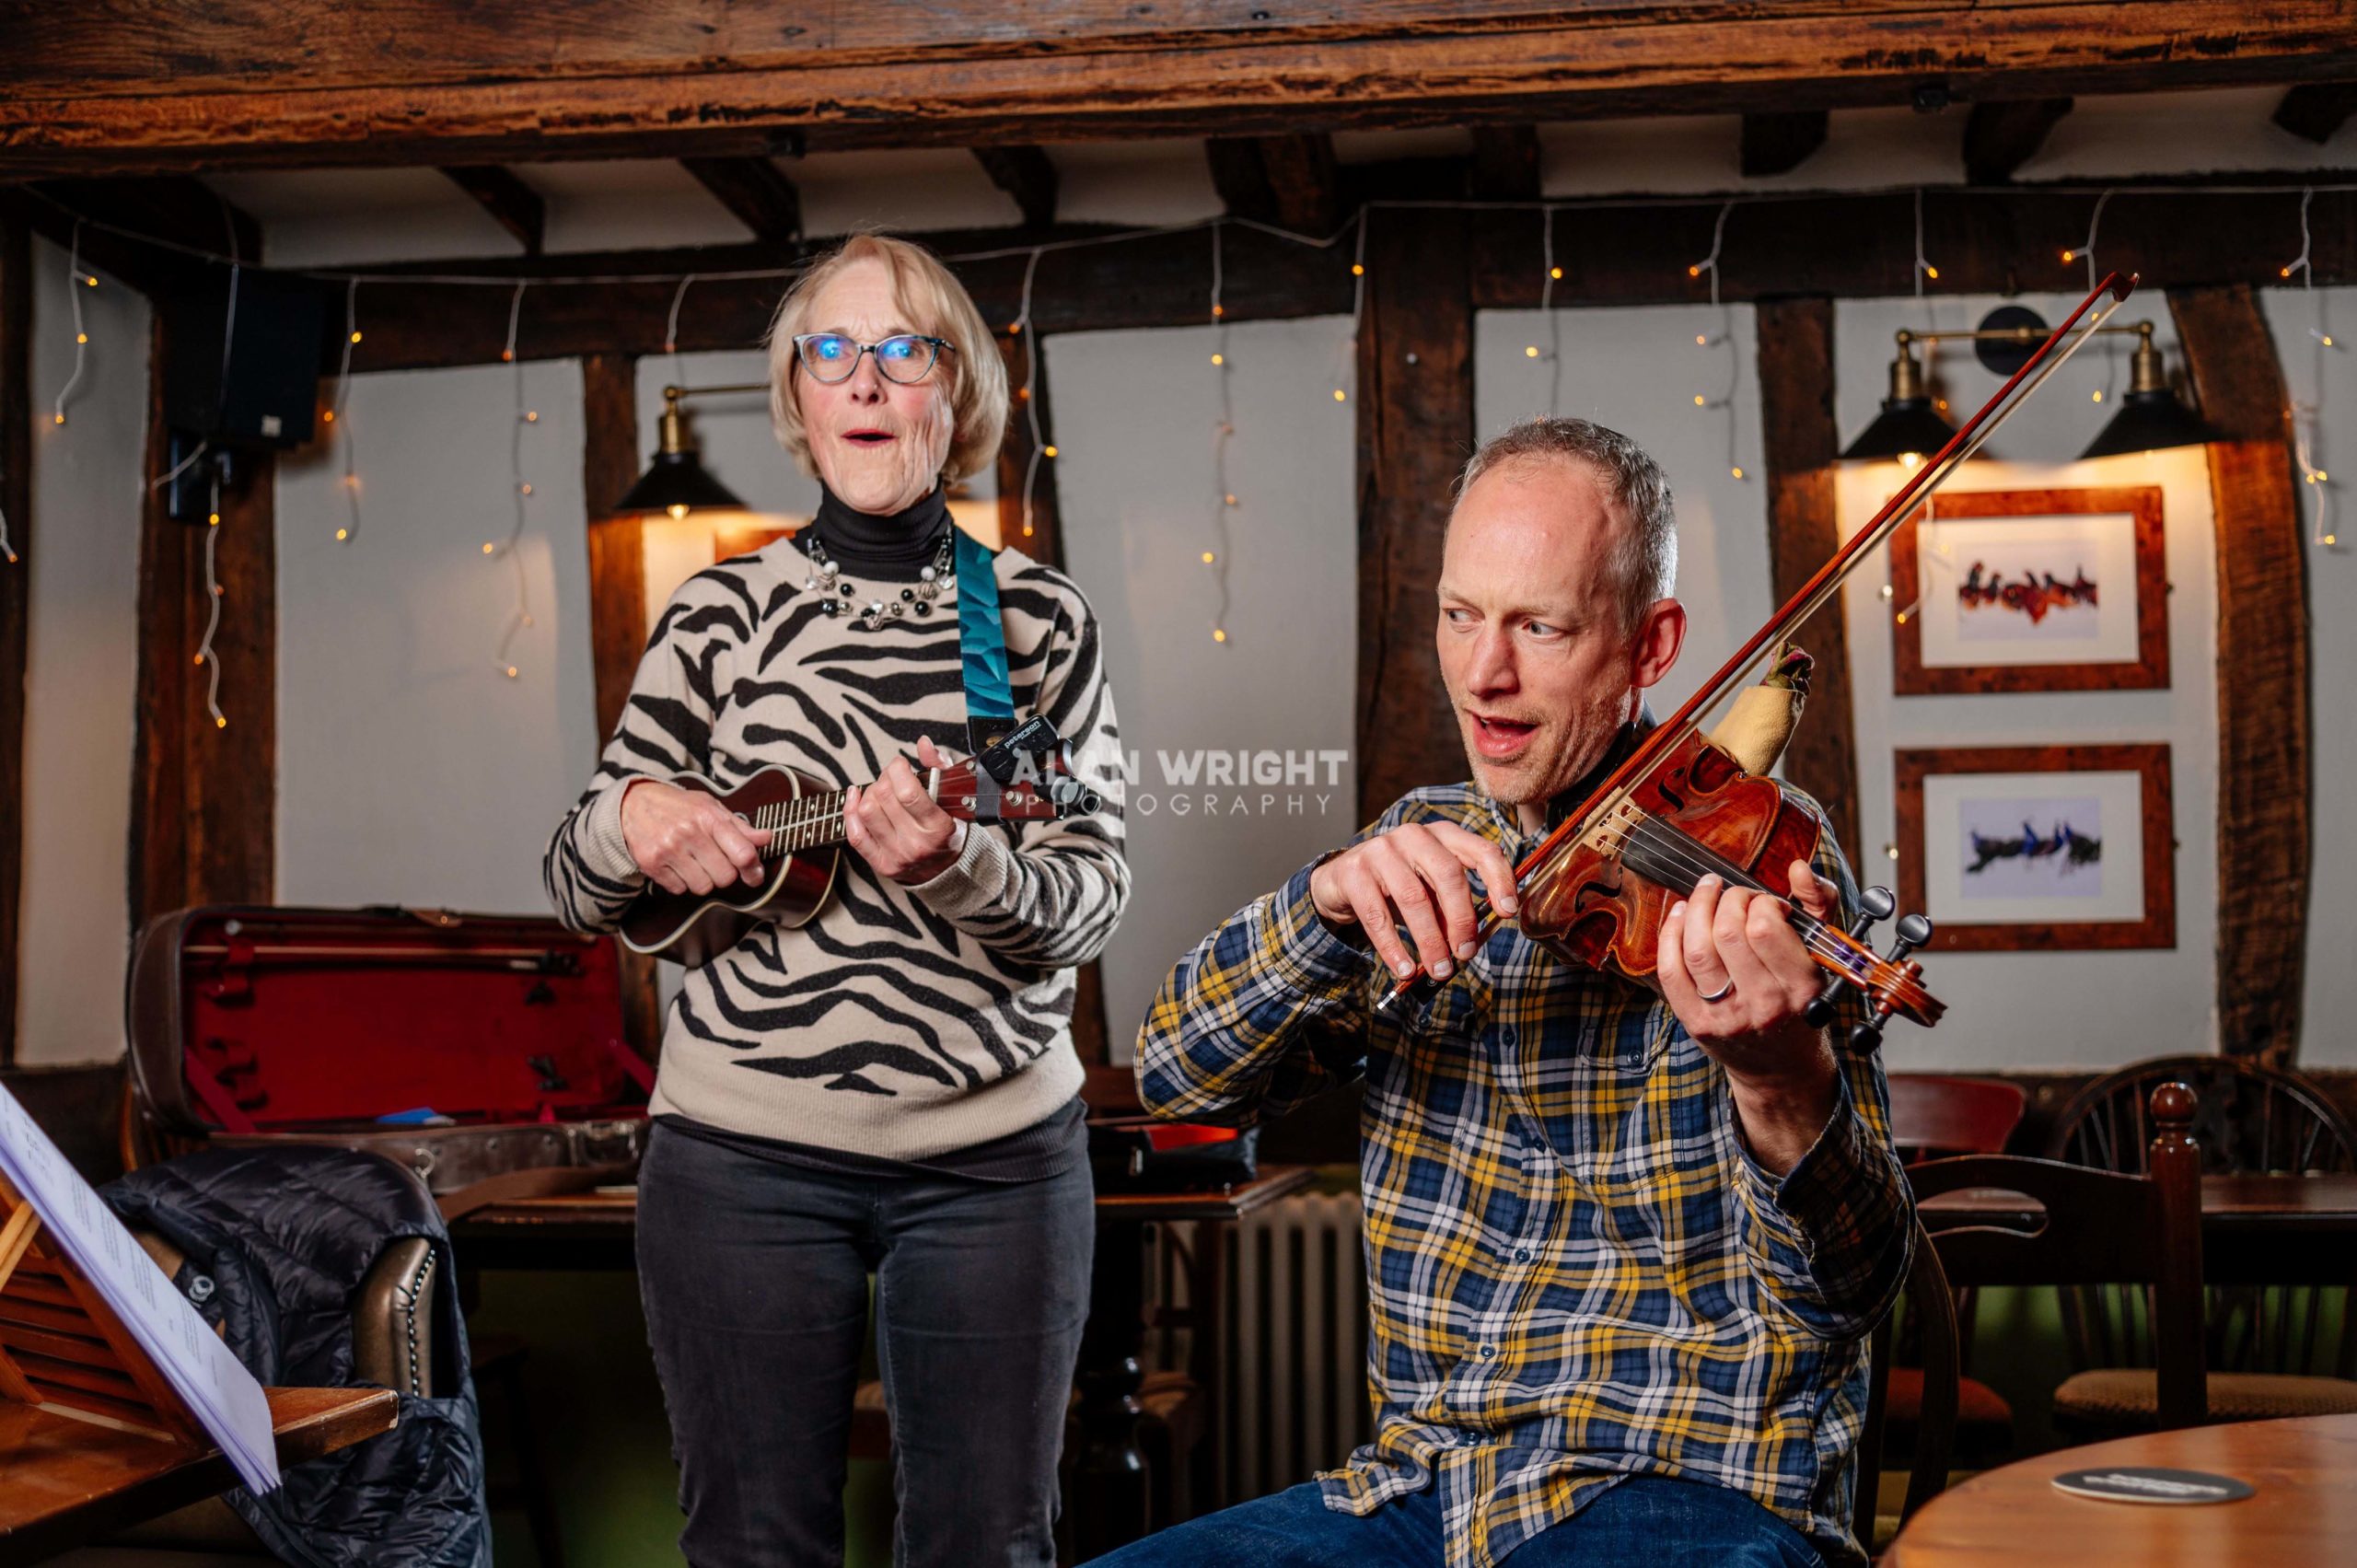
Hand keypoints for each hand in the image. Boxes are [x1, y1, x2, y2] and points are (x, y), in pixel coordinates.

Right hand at [620, 779, 772, 895]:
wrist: (633, 805)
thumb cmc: (679, 807)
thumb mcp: (711, 807)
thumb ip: (740, 827)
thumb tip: (766, 838)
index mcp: (709, 817)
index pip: (742, 853)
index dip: (752, 868)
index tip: (753, 873)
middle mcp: (689, 833)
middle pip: (725, 877)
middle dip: (725, 873)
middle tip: (715, 862)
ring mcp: (669, 850)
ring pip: (703, 887)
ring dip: (703, 880)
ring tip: (695, 862)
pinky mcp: (651, 864)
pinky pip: (679, 889)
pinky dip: (681, 882)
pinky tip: (677, 865)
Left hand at [844, 734, 967, 884]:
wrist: (946, 870)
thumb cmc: (949, 829)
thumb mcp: (952, 797)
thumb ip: (939, 767)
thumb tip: (923, 743)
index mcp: (938, 827)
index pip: (908, 792)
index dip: (897, 770)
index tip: (900, 765)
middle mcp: (916, 844)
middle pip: (884, 797)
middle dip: (885, 777)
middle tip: (892, 777)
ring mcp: (897, 856)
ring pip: (867, 811)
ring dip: (870, 793)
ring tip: (881, 791)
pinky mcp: (880, 864)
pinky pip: (855, 834)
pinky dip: (850, 810)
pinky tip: (856, 797)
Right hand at [1308, 821, 1518, 981]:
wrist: (1342, 881)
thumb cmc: (1397, 887)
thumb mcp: (1431, 891)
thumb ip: (1453, 908)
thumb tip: (1471, 944)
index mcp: (1443, 836)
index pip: (1481, 851)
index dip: (1500, 880)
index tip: (1508, 911)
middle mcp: (1414, 836)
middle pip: (1448, 875)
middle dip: (1462, 919)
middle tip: (1466, 953)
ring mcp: (1381, 850)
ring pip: (1414, 898)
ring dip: (1430, 941)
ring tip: (1439, 970)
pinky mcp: (1354, 872)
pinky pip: (1377, 916)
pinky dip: (1393, 948)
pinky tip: (1404, 969)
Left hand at [1659, 862, 1841, 1170]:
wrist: (1782, 1069)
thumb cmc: (1802, 1003)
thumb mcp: (1822, 957)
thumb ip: (1818, 905)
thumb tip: (1797, 868)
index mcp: (1802, 987)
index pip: (1766, 929)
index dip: (1759, 902)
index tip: (1764, 902)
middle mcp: (1764, 1006)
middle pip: (1728, 934)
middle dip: (1727, 900)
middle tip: (1732, 893)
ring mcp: (1726, 1017)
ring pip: (1697, 950)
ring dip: (1695, 909)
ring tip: (1704, 892)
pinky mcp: (1696, 1023)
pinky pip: (1671, 971)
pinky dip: (1669, 935)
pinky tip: (1679, 915)